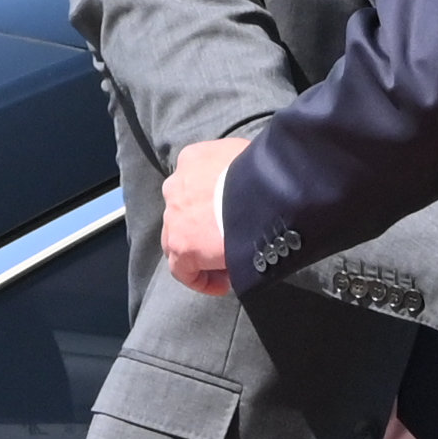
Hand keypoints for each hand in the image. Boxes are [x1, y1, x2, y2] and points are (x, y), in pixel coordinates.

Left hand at [162, 137, 249, 295]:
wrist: (261, 190)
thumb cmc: (264, 170)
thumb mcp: (248, 154)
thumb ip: (238, 166)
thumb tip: (250, 180)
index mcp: (192, 159)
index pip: (194, 185)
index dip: (209, 207)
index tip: (227, 222)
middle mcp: (176, 186)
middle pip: (182, 215)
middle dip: (201, 231)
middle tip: (227, 243)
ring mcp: (174, 216)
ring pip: (178, 242)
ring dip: (200, 254)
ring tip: (228, 266)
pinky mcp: (180, 245)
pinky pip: (184, 270)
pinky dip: (201, 279)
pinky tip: (224, 284)